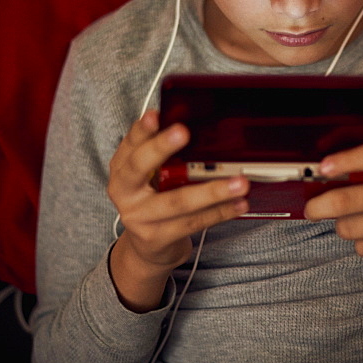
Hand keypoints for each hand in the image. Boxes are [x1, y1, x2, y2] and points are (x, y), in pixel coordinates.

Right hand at [107, 111, 248, 309]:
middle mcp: (124, 191)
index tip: (156, 115)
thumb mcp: (153, 176)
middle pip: (140, 167)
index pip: (130, 144)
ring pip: (177, 201)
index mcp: (121, 169)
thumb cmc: (156, 201)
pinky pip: (193, 223)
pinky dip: (220, 212)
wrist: (148, 248)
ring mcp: (138, 217)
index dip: (141, 129)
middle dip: (162, 147)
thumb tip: (203, 128)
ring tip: (240, 183)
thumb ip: (166, 156)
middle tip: (184, 131)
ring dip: (212, 191)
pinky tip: (239, 204)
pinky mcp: (156, 238)